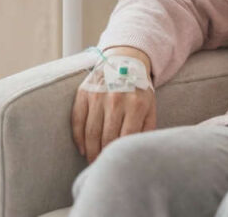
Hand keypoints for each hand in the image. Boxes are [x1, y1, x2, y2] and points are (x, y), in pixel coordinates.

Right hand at [71, 48, 156, 163]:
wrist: (124, 61)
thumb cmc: (139, 90)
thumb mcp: (150, 107)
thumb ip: (147, 129)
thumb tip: (137, 150)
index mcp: (135, 105)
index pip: (125, 138)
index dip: (119, 154)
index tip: (116, 164)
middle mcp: (116, 100)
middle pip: (106, 138)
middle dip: (103, 157)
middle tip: (102, 167)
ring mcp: (98, 95)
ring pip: (90, 133)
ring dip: (90, 151)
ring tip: (92, 161)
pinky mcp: (84, 93)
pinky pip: (77, 120)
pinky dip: (78, 138)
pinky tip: (83, 148)